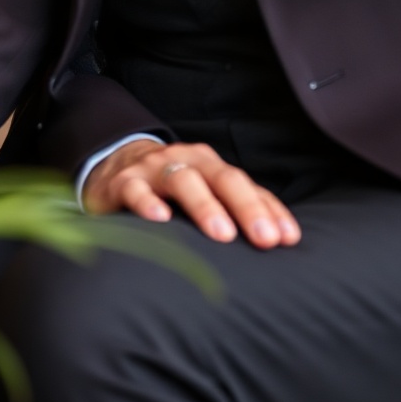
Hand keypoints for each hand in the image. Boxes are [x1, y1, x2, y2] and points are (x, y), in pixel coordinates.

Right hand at [83, 137, 300, 248]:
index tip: (287, 239)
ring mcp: (153, 169)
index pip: (247, 185)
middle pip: (222, 178)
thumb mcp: (204, 192)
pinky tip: (160, 218)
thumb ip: (238, 210)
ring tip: (222, 234)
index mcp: (210, 165)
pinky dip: (147, 203)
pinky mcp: (122, 182)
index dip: (268, 209)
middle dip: (246, 207)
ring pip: (183, 180)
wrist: (113, 167)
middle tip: (264, 238)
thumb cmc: (171, 189)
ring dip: (205, 205)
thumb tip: (284, 240)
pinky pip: (135, 190)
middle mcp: (186, 161)